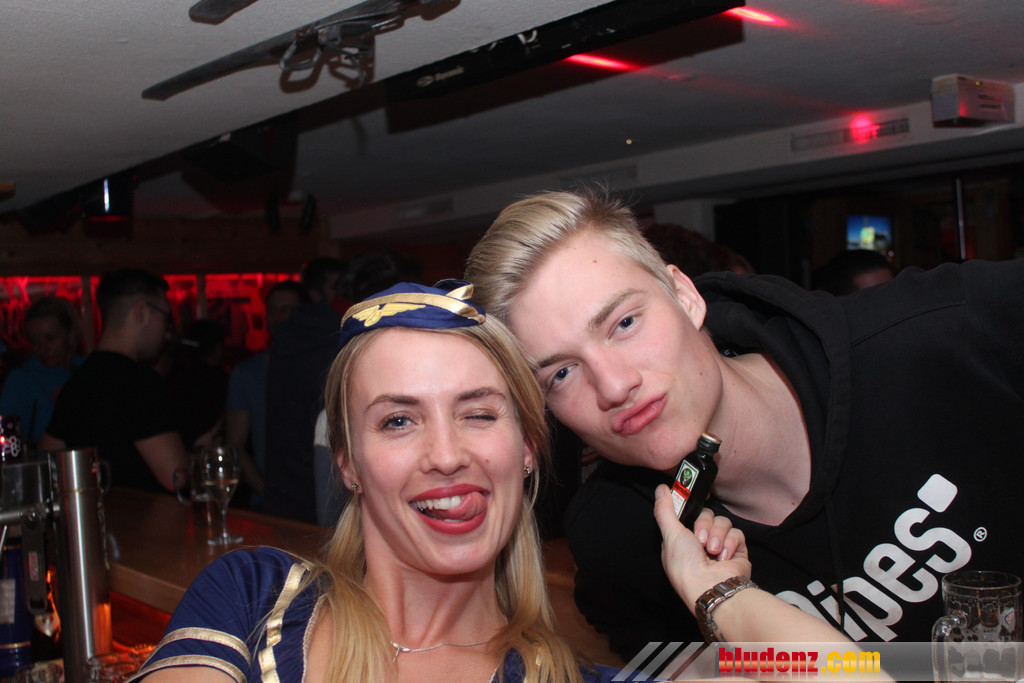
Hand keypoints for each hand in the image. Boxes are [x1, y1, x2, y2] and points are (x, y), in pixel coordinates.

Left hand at [653, 483, 751, 610]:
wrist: (712, 587)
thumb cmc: (686, 566)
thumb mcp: (670, 535)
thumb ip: (665, 510)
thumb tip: (661, 489)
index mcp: (682, 539)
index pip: (688, 514)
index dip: (691, 506)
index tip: (692, 498)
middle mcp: (700, 543)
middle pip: (706, 515)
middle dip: (704, 525)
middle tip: (700, 540)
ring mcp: (719, 546)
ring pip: (722, 522)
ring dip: (717, 536)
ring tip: (712, 551)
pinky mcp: (736, 550)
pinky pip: (736, 533)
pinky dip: (730, 543)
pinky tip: (724, 557)